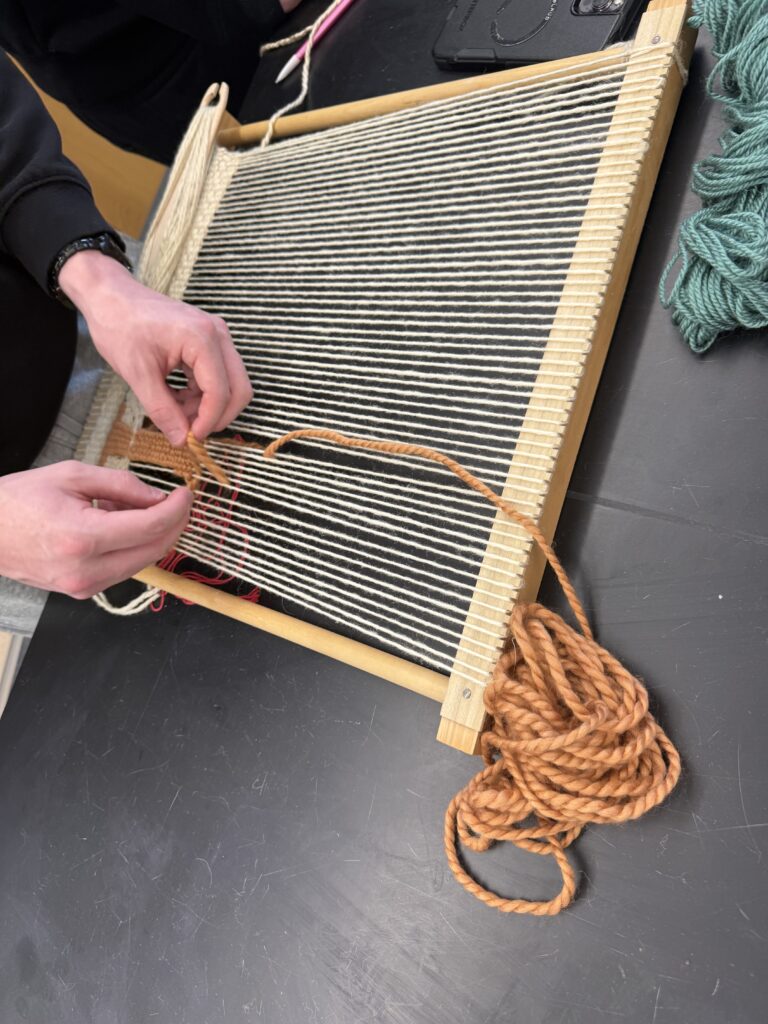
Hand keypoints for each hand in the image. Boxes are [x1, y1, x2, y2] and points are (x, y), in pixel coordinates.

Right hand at [0, 462, 191, 597]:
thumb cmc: (19, 499)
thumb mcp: (72, 476)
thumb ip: (121, 484)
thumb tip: (158, 496)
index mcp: (83, 537)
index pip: (152, 526)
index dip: (177, 509)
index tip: (186, 493)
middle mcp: (87, 569)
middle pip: (155, 549)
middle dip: (173, 524)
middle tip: (176, 501)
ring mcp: (84, 586)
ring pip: (143, 562)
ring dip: (152, 535)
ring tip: (131, 507)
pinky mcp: (82, 591)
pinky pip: (124, 569)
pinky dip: (133, 547)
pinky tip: (119, 524)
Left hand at [59, 250, 252, 446]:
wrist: (110, 297)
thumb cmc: (119, 327)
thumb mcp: (137, 374)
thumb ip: (162, 410)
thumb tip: (182, 440)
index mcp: (201, 339)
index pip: (221, 392)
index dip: (209, 421)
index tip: (190, 439)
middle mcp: (217, 335)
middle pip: (239, 389)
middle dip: (218, 416)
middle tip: (190, 431)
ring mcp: (216, 336)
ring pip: (231, 385)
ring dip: (208, 406)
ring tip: (175, 411)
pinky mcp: (210, 341)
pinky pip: (218, 376)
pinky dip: (202, 394)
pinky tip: (176, 398)